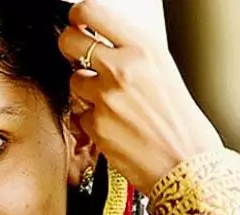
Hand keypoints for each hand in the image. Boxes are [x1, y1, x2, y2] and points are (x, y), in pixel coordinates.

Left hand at [58, 0, 223, 193]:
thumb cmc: (178, 118)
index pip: (92, 12)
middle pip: (68, 41)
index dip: (77, 15)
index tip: (75, 21)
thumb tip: (99, 39)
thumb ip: (129, 51)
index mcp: (142, 49)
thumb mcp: (161, 69)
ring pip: (73, 81)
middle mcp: (122, 69)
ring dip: (84, 89)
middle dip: (68, 48)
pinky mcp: (94, 124)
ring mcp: (105, 97)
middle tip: (76, 56)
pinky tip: (113, 124)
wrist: (184, 160)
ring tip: (111, 101)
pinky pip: (80, 113)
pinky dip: (91, 118)